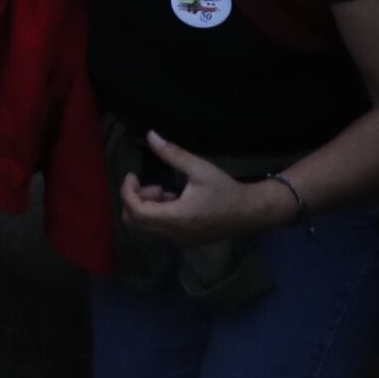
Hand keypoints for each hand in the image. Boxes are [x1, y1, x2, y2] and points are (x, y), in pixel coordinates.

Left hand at [116, 132, 292, 244]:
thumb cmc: (226, 190)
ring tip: (165, 190)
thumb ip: (173, 154)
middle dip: (135, 200)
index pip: (137, 211)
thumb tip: (150, 135)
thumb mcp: (200, 169)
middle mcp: (175, 234)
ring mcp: (180, 241)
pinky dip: (156, 215)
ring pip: (145, 227)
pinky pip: (158, 231)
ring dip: (146, 207)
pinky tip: (173, 200)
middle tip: (151, 185)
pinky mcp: (185, 241)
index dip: (127, 192)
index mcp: (178, 218)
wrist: (251, 213)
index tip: (132, 175)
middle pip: (135, 222)